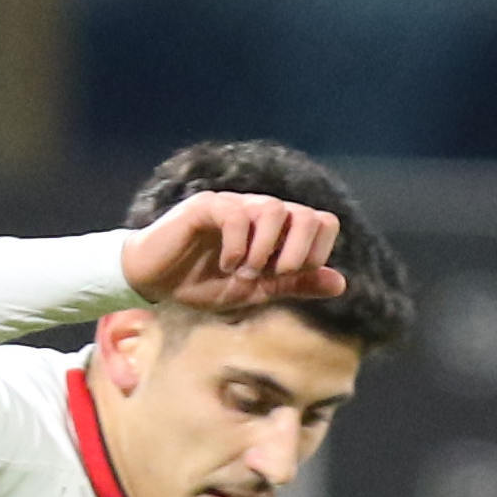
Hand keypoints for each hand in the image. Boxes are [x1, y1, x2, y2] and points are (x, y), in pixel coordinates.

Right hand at [120, 192, 346, 317]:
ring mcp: (234, 204)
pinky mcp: (206, 206)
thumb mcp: (256, 292)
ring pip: (273, 209)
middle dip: (296, 252)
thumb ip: (295, 285)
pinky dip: (237, 246)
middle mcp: (260, 210)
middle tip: (272, 276)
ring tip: (244, 272)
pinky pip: (236, 215)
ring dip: (265, 249)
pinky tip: (225, 265)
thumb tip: (342, 284)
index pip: (322, 223)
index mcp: (277, 229)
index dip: (315, 253)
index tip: (287, 278)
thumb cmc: (202, 284)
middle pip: (306, 213)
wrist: (155, 282)